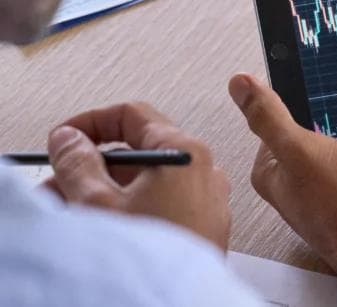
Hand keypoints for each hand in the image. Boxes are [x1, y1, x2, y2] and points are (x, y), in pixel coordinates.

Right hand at [45, 103, 230, 248]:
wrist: (178, 305)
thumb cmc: (151, 257)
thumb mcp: (97, 202)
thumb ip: (78, 162)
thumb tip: (70, 139)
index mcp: (185, 152)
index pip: (133, 115)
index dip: (91, 122)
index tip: (65, 138)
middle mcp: (205, 171)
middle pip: (139, 152)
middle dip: (92, 167)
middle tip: (59, 183)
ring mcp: (210, 200)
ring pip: (149, 183)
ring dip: (108, 192)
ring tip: (74, 215)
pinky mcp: (207, 227)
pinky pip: (165, 206)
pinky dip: (134, 210)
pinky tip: (107, 232)